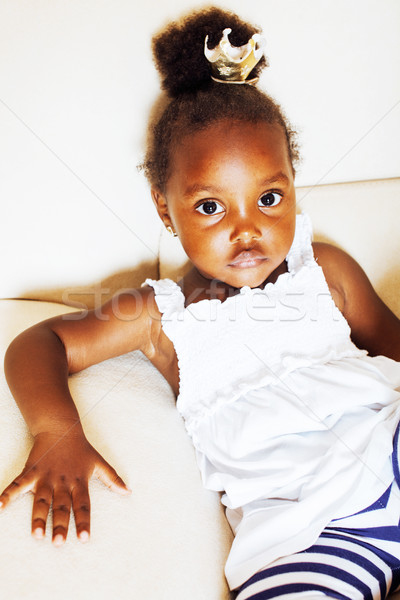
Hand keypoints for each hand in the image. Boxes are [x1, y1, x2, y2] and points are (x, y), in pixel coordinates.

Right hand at [0, 430, 130, 544]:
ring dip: (38, 517)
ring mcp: (46, 477)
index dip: (83, 522)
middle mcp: (63, 482)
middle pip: (61, 507)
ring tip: (37, 535)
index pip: (83, 505)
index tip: (84, 539)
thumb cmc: (81, 448)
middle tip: (58, 543)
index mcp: (79, 482)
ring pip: (41, 500)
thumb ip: (112, 478)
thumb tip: (128, 492)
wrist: (61, 428)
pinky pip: (18, 484)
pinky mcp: (31, 471)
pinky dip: (7, 495)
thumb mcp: (98, 462)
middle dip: (59, 525)